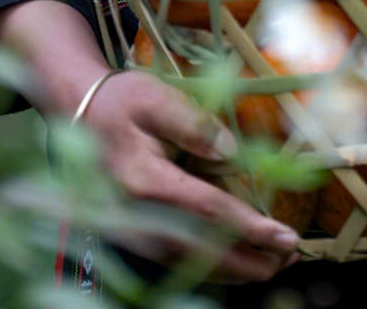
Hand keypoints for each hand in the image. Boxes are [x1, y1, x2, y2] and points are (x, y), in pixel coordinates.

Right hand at [79, 70, 300, 282]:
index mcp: (145, 181)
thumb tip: (231, 151)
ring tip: (272, 267)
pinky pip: (174, 258)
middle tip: (289, 259)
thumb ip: (194, 124)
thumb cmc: (121, 102)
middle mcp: (137, 215)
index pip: (206, 210)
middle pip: (199, 249)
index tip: (284, 236)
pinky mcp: (132, 232)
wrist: (77, 113)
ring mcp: (132, 228)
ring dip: (231, 269)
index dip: (248, 227)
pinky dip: (207, 266)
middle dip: (247, 259)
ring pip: (186, 262)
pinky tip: (234, 267)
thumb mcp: (156, 98)